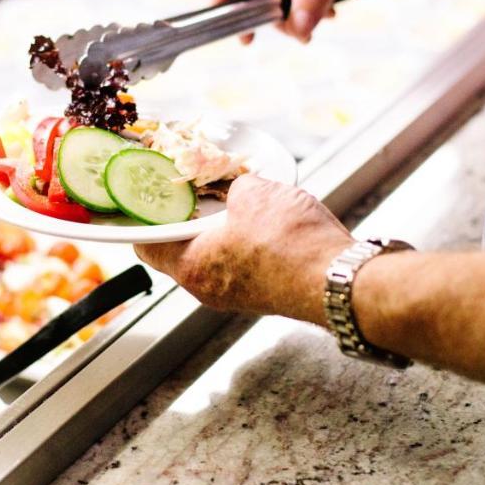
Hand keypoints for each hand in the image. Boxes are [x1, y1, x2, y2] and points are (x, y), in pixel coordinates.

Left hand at [135, 175, 352, 324]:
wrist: (338, 281)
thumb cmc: (289, 243)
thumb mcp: (254, 193)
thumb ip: (235, 188)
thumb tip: (239, 190)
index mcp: (191, 267)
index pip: (147, 246)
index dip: (146, 219)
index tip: (149, 199)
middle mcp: (208, 289)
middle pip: (183, 250)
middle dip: (191, 219)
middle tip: (197, 191)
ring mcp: (238, 296)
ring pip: (217, 257)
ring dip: (225, 230)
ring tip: (239, 201)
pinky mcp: (266, 295)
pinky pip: (246, 264)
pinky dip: (249, 243)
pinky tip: (268, 221)